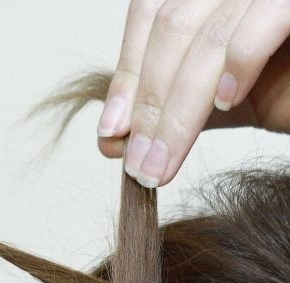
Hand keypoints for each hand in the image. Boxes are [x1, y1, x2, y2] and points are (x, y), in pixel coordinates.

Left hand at [97, 0, 289, 187]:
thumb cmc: (279, 86)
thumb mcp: (211, 97)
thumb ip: (165, 109)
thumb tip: (110, 141)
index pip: (150, 15)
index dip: (127, 74)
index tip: (111, 131)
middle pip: (171, 28)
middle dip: (149, 106)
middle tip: (138, 165)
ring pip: (207, 38)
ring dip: (178, 113)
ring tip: (162, 164)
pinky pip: (264, 21)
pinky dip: (239, 64)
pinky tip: (226, 103)